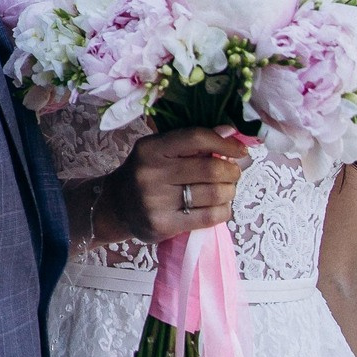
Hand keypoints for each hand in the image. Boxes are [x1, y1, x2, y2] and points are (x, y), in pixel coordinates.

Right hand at [102, 128, 251, 243]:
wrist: (116, 206)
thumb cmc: (146, 173)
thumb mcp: (160, 150)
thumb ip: (191, 143)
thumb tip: (230, 131)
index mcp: (151, 148)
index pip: (196, 138)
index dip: (225, 144)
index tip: (240, 151)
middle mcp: (151, 173)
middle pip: (210, 169)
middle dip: (232, 171)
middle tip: (234, 173)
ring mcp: (156, 202)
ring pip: (214, 194)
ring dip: (229, 191)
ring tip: (226, 190)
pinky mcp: (163, 225)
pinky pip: (209, 217)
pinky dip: (223, 210)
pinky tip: (219, 206)